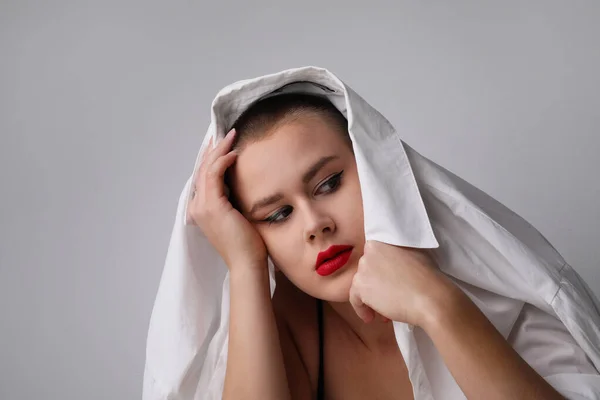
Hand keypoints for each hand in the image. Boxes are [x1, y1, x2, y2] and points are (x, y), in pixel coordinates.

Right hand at [187, 129, 267, 269]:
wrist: (247, 264)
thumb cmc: (248, 244)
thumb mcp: (239, 216)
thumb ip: (235, 199)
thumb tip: (243, 182)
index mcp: (202, 209)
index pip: (204, 177)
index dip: (211, 157)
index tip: (222, 143)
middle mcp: (198, 207)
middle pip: (202, 169)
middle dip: (214, 148)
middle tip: (225, 132)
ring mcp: (203, 207)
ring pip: (207, 168)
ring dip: (219, 149)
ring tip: (231, 135)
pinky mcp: (213, 206)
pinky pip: (214, 175)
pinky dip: (223, 161)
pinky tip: (234, 153)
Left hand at [349, 240, 453, 326]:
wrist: (430, 297)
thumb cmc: (428, 277)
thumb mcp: (413, 253)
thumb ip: (397, 254)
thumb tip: (393, 262)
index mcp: (381, 241)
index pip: (374, 258)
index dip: (381, 272)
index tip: (388, 282)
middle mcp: (369, 251)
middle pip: (367, 271)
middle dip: (377, 286)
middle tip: (389, 297)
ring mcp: (364, 268)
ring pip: (362, 285)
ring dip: (371, 298)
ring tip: (384, 311)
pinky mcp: (361, 286)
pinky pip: (355, 299)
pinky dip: (362, 309)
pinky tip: (371, 317)